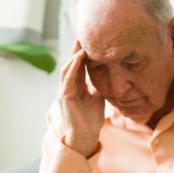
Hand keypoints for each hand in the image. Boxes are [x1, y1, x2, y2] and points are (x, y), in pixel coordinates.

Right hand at [58, 42, 104, 156]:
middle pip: (71, 64)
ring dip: (74, 56)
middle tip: (83, 36)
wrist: (86, 136)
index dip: (83, 54)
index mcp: (76, 86)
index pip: (79, 66)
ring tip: (82, 44)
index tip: (90, 41)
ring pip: (67, 69)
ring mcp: (64, 91)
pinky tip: (78, 58)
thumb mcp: (98, 97)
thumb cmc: (91, 119)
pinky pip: (67, 78)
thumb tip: (108, 74)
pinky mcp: (64, 97)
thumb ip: (98, 85)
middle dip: (77, 50)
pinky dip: (73, 67)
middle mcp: (68, 86)